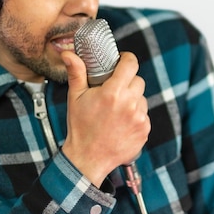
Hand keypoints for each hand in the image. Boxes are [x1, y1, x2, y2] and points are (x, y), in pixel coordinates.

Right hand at [60, 50, 150, 186]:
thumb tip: (69, 54)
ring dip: (132, 100)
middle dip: (127, 82)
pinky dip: (136, 116)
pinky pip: (144, 115)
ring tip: (116, 111)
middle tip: (114, 91)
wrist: (87, 159)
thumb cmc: (80, 127)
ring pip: (142, 98)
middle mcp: (130, 104)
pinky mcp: (145, 130)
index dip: (127, 59)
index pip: (131, 64)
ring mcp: (140, 118)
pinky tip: (122, 123)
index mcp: (113, 92)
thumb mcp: (75, 98)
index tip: (122, 61)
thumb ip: (76, 73)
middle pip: (138, 80)